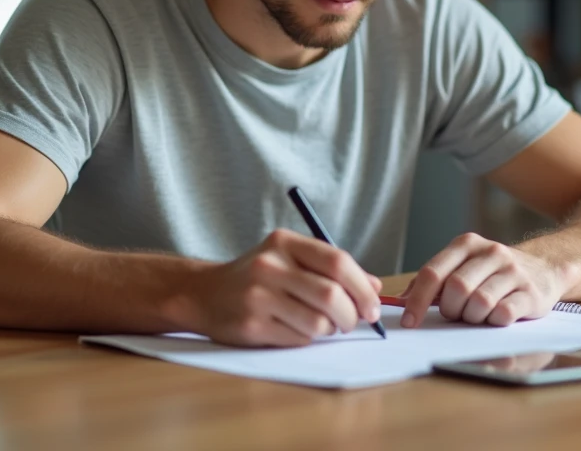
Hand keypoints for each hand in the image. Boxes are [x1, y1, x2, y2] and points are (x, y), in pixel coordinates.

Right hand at [182, 229, 382, 346]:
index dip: (362, 287)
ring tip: (320, 325)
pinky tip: (295, 329)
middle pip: (331, 295)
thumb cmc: (257, 277)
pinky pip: (298, 338)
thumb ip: (331, 269)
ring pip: (318, 322)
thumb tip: (375, 287)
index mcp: (284, 242)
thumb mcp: (290, 259)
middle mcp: (270, 265)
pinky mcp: (252, 325)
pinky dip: (307, 339)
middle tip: (353, 323)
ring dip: (329, 330)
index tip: (372, 306)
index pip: (337, 262)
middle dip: (352, 315)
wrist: (204, 294)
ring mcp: (258, 296)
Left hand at [399, 233, 562, 328]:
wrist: (544, 269)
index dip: (418, 300)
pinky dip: (493, 322)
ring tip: (478, 315)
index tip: (409, 322)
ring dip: (472, 318)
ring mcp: (513, 271)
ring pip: (479, 303)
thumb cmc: (493, 273)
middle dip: (451, 310)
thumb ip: (435, 280)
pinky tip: (496, 317)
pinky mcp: (531, 292)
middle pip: (456, 289)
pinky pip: (503, 314)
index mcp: (467, 244)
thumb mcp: (463, 266)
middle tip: (457, 314)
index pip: (433, 273)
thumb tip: (403, 300)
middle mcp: (491, 252)